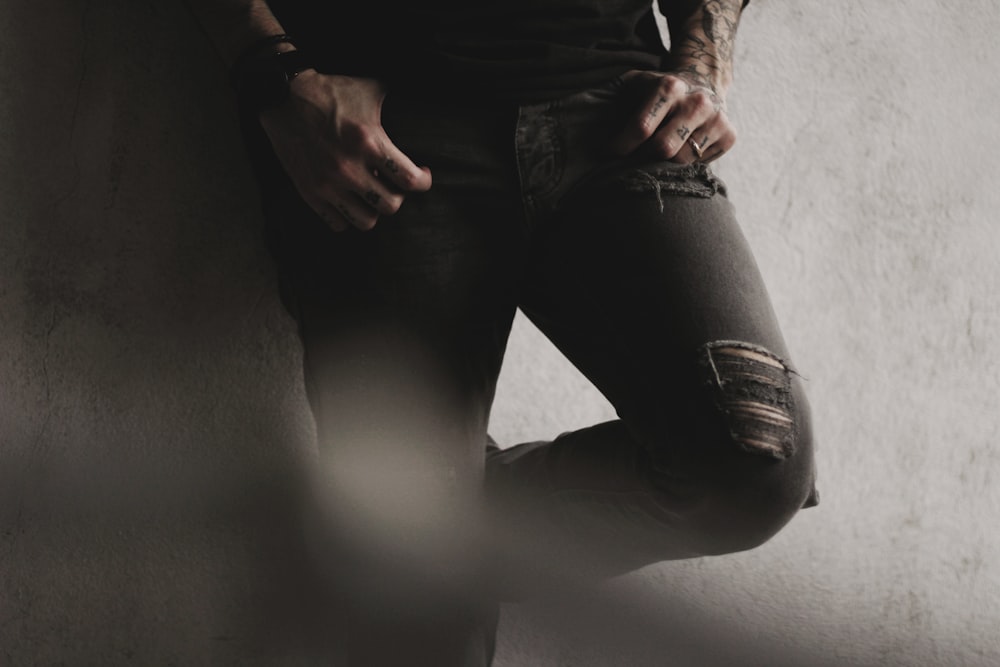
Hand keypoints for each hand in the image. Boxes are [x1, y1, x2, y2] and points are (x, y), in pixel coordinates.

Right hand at [257, 71, 431, 231]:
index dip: (423, 182)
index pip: (409, 180)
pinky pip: (337, 224)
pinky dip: (347, 218)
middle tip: (395, 186)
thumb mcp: (371, 88)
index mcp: (369, 141)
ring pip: (365, 222)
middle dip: (398, 196)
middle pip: (391, 206)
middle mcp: (349, 168)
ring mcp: (328, 184)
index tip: (421, 175)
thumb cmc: (332, 92)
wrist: (284, 98)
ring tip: (373, 198)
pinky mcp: (310, 192)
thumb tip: (427, 97)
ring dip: (374, 211)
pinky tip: (350, 203)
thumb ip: (399, 99)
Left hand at [611, 70, 735, 163]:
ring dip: (664, 162)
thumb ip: (612, 101)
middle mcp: (697, 101)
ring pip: (682, 162)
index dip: (621, 146)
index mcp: (669, 86)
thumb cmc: (655, 91)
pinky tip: (682, 147)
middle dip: (643, 157)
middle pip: (663, 150)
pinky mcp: (730, 135)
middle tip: (634, 156)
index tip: (609, 153)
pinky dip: (687, 163)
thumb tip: (587, 131)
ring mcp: (717, 118)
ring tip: (657, 152)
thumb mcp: (633, 84)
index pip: (640, 128)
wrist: (702, 80)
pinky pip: (700, 165)